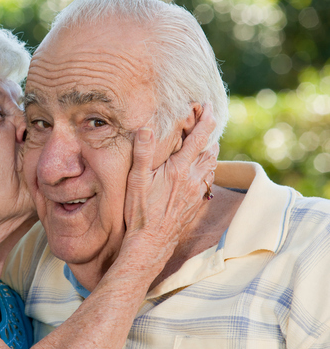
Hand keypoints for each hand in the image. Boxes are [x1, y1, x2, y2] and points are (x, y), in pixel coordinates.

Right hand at [122, 104, 217, 270]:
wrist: (151, 242)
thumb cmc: (140, 211)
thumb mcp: (136, 179)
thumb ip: (143, 152)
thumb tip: (146, 128)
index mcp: (180, 169)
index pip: (199, 138)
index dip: (205, 120)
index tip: (208, 107)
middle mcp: (194, 179)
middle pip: (211, 150)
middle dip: (209, 135)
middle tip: (204, 123)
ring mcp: (197, 193)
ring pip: (212, 166)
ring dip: (210, 152)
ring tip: (203, 144)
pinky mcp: (197, 204)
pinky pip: (208, 181)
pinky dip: (206, 169)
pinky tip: (197, 171)